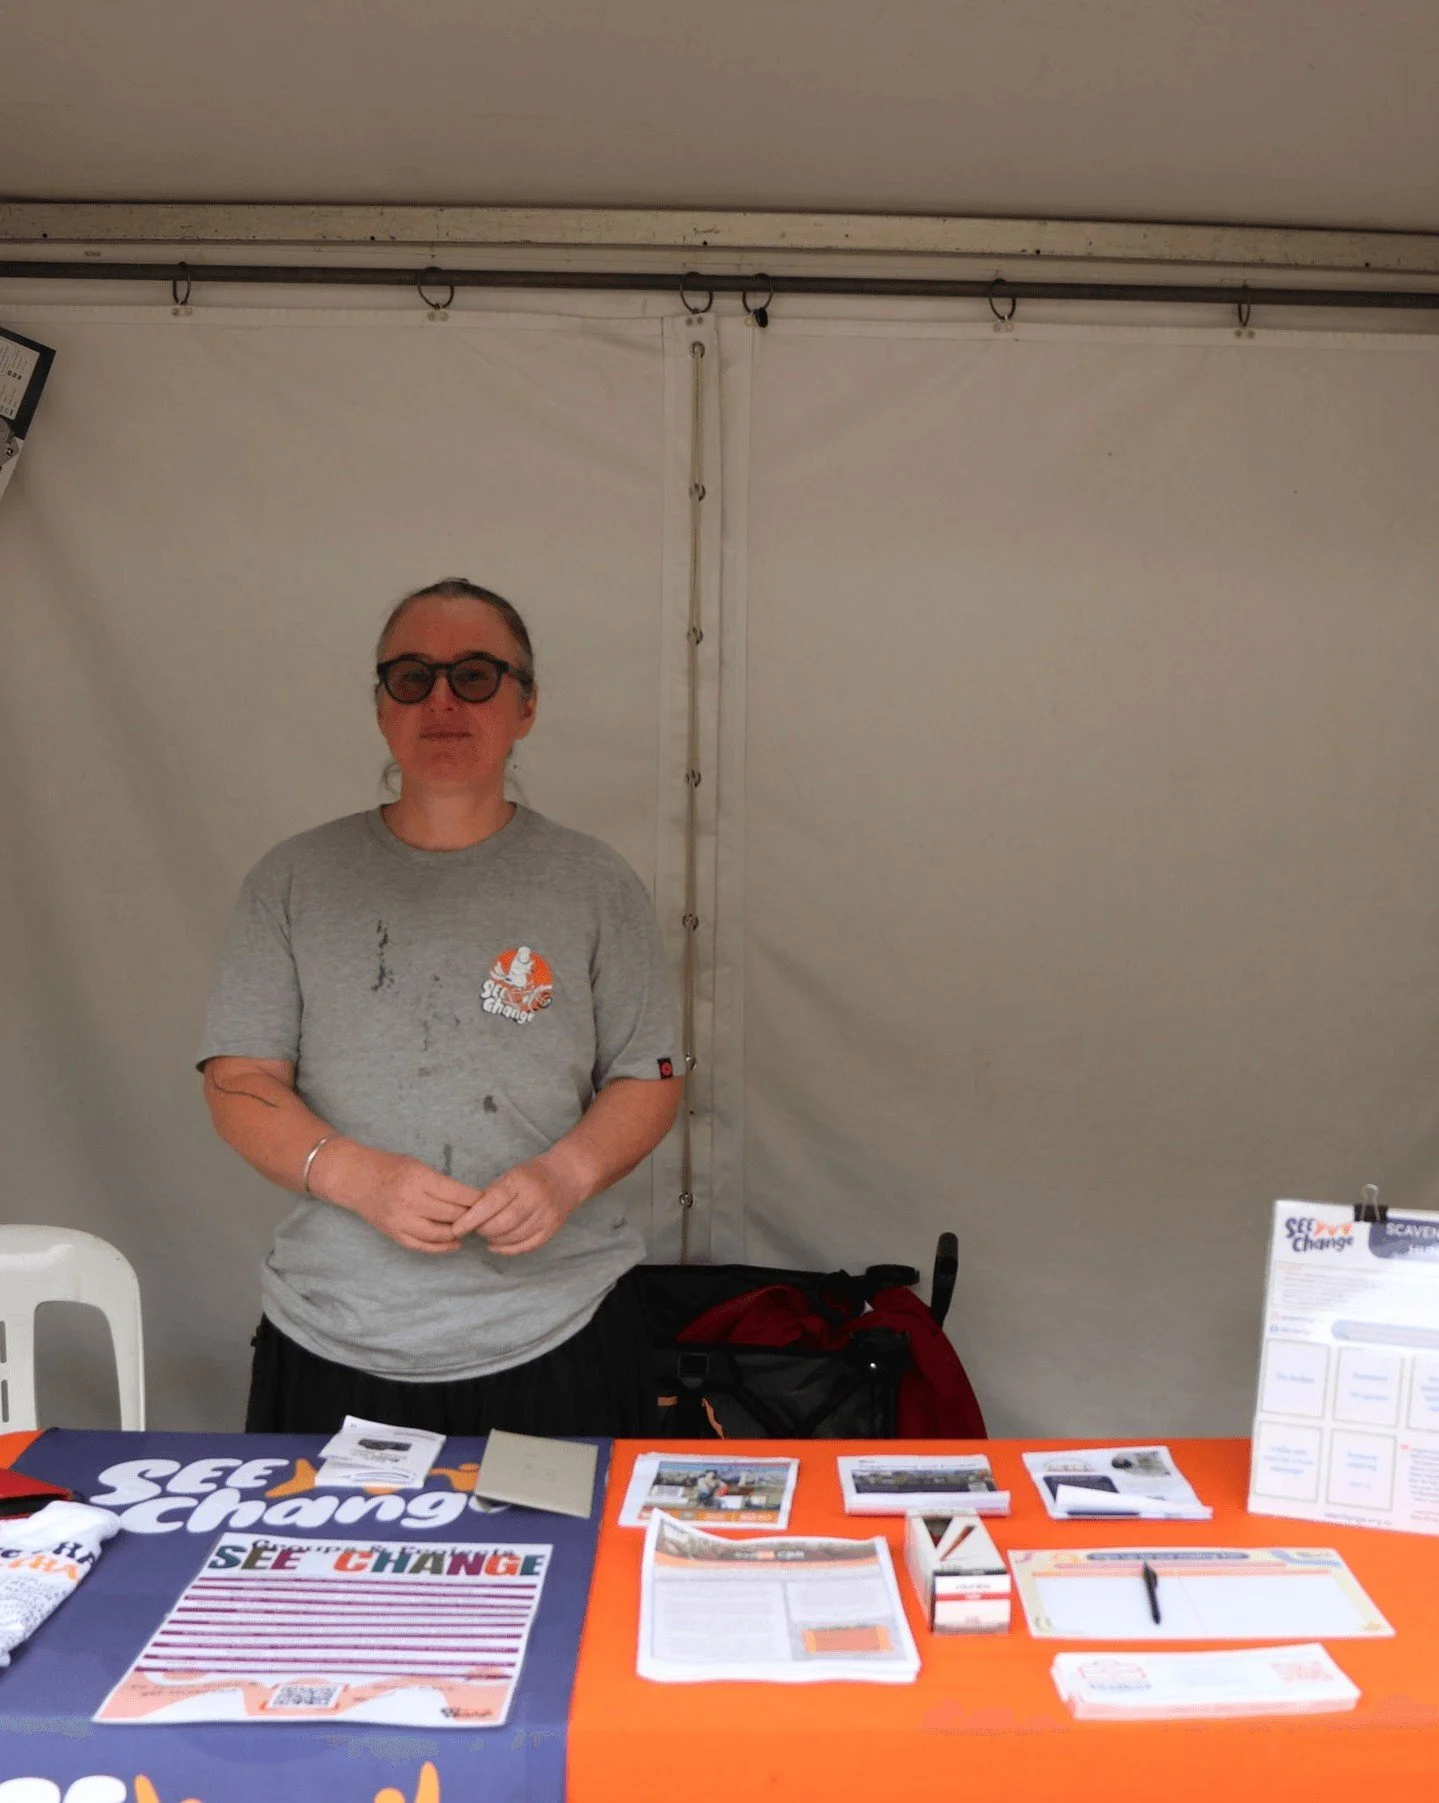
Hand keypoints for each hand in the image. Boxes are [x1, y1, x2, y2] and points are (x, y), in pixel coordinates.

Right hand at [315, 1142, 482, 1254]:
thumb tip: (470, 1199)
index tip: (490, 1200)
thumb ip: (440, 1183)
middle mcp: (410, 1201)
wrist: (354, 1179)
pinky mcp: (395, 1234)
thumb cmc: (389, 1167)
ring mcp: (401, 1220)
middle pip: (452, 1215)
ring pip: (440, 1234)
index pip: (457, 1194)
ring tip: (471, 1229)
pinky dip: (441, 1247)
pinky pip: (422, 1246)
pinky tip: (454, 1243)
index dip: (476, 1199)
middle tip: (486, 1216)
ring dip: (459, 1233)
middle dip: (472, 1217)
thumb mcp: (418, 1165)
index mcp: (419, 1179)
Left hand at [452, 1156, 584, 1255]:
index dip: (471, 1219)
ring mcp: (545, 1215)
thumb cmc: (533, 1173)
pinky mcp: (552, 1228)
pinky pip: (527, 1246)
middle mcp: (534, 1199)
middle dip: (483, 1230)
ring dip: (494, 1239)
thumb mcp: (510, 1174)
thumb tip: (468, 1215)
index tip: (456, 1228)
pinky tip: (497, 1246)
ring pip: (513, 1237)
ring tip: (487, 1234)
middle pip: (502, 1224)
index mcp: (519, 1181)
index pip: (491, 1203)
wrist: (569, 1175)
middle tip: (475, 1229)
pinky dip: (508, 1249)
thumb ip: (492, 1194)